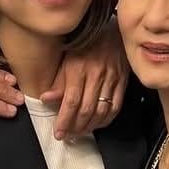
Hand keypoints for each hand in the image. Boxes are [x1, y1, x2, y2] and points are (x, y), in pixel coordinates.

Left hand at [41, 20, 127, 137]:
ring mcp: (111, 79)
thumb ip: (58, 82)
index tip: (59, 133)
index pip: (70, 101)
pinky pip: (115, 107)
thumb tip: (46, 99)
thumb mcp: (67, 60)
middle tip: (68, 136)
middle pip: (86, 109)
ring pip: (101, 111)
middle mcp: (95, 75)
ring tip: (80, 133)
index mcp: (78, 69)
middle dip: (76, 127)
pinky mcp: (122, 82)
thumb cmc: (86, 46)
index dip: (64, 121)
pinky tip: (97, 124)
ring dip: (90, 126)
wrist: (112, 32)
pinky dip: (106, 120)